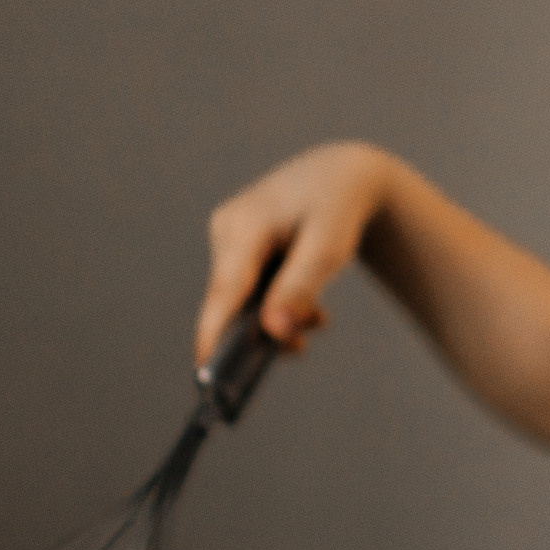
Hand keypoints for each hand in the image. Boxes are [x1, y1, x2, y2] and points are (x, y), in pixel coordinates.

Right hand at [198, 140, 403, 363]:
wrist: (344, 175)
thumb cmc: (339, 205)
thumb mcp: (330, 247)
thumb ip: (301, 290)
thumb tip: (274, 333)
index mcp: (244, 224)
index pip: (224, 290)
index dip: (212, 335)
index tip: (206, 374)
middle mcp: (226, 230)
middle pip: (232, 300)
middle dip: (265, 329)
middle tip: (302, 344)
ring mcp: (229, 239)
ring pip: (243, 300)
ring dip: (279, 317)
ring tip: (318, 319)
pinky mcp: (238, 249)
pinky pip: (250, 291)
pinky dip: (277, 306)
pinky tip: (309, 311)